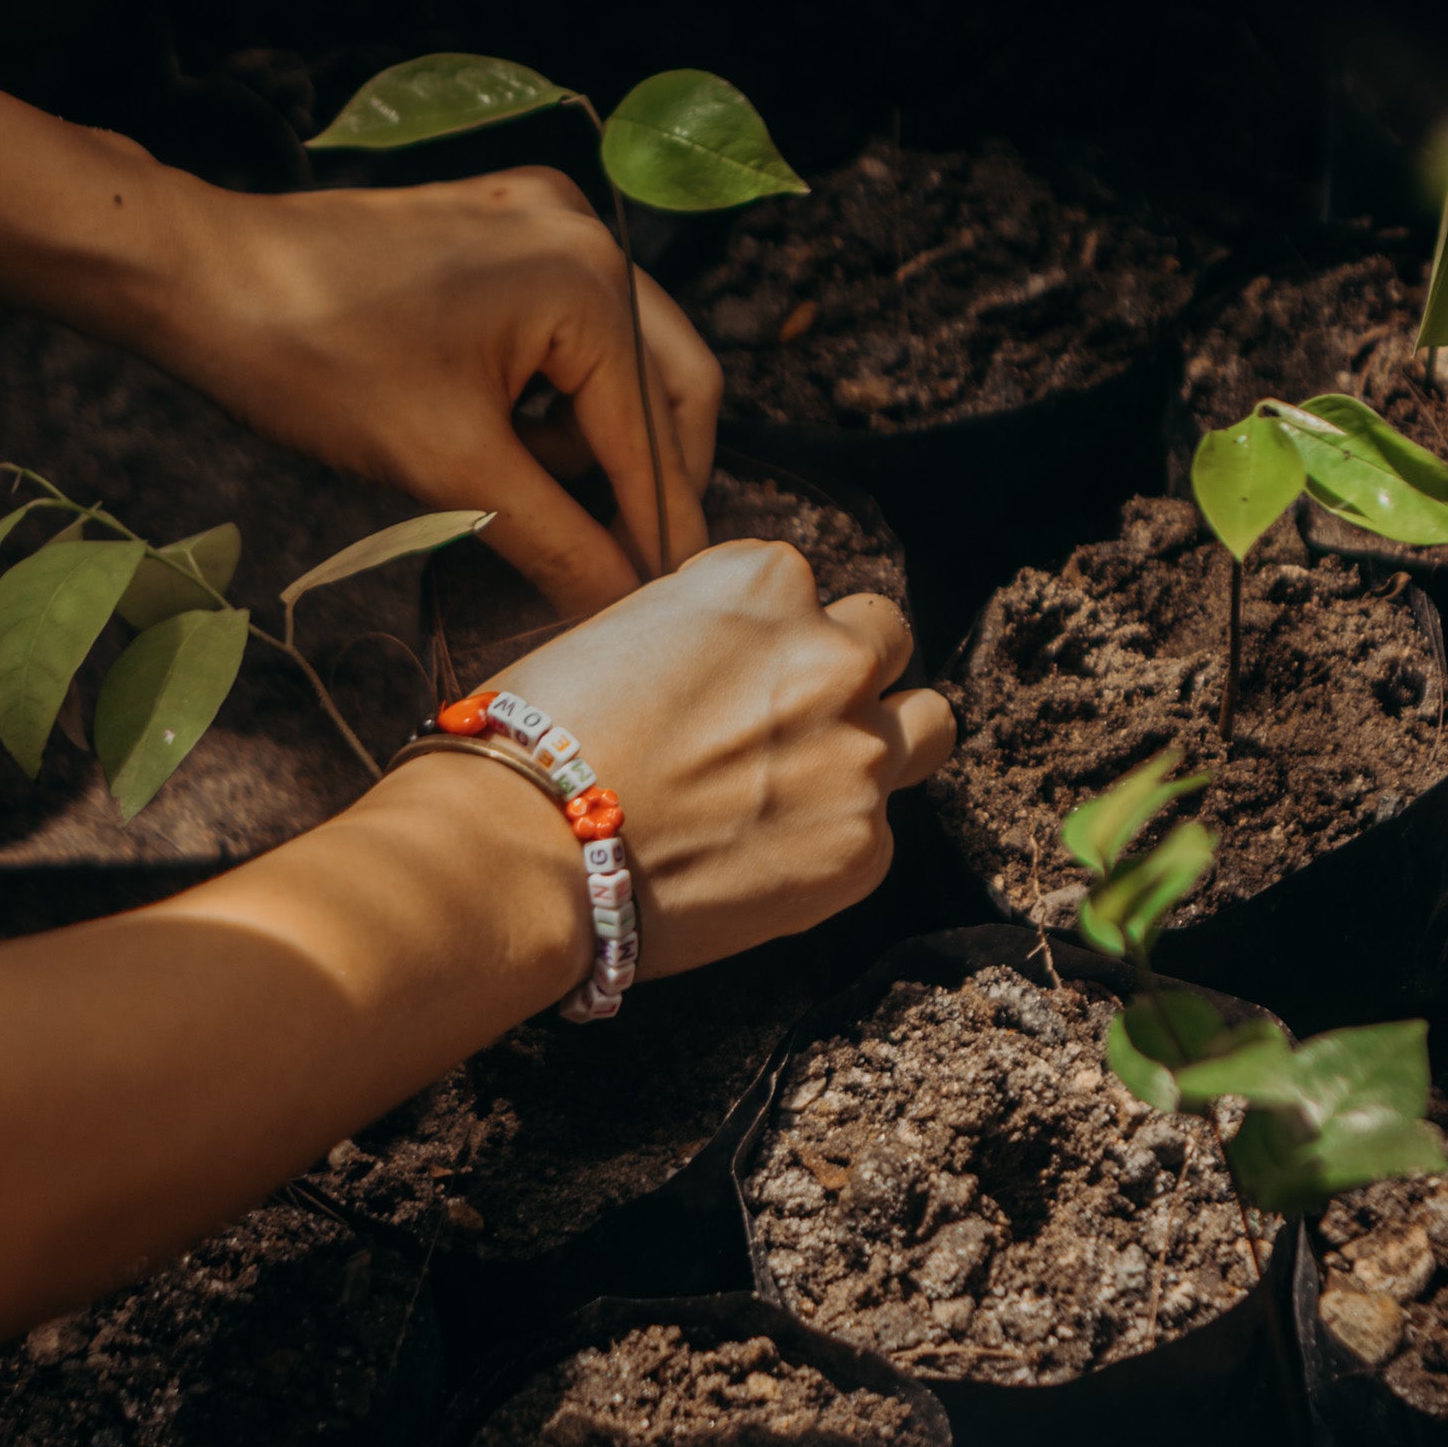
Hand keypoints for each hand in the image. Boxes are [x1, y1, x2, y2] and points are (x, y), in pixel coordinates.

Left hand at [151, 170, 725, 618]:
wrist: (199, 278)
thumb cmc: (313, 359)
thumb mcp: (448, 468)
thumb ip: (556, 541)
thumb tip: (622, 605)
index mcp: (586, 280)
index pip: (653, 433)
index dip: (662, 530)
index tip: (671, 606)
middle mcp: (582, 233)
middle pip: (667, 382)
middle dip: (645, 478)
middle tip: (624, 565)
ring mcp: (539, 222)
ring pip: (618, 356)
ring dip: (592, 438)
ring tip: (522, 491)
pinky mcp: (497, 231)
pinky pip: (565, 325)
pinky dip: (550, 393)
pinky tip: (496, 437)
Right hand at [476, 545, 955, 976]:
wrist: (519, 852)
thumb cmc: (537, 739)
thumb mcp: (619, 631)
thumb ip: (705, 635)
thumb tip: (729, 667)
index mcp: (761, 583)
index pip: (801, 585)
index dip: (765, 634)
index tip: (730, 675)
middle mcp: (828, 654)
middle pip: (885, 639)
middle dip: (845, 672)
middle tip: (785, 726)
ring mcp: (857, 753)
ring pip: (928, 725)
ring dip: (884, 741)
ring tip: (811, 787)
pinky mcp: (862, 848)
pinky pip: (879, 831)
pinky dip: (832, 843)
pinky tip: (760, 863)